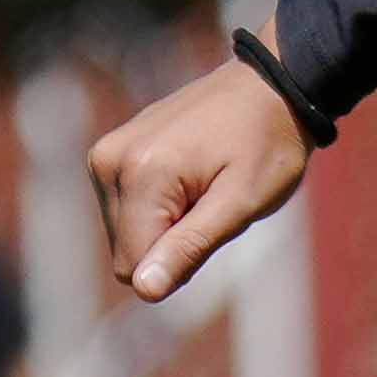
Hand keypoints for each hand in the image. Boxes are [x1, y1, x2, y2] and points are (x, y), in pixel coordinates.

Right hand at [87, 55, 309, 302]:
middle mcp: (109, 161)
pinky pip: (127, 208)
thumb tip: (144, 290)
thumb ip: (189, 247)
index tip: (215, 222)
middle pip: (127, 252)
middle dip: (173, 242)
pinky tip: (192, 176)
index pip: (135, 266)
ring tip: (206, 187)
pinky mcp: (110, 151)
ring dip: (168, 224)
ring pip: (126, 232)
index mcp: (140, 174)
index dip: (180, 262)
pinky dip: (161, 205)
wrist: (271, 86)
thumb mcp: (241, 204)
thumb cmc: (268, 145)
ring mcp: (105, 153)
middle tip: (214, 203)